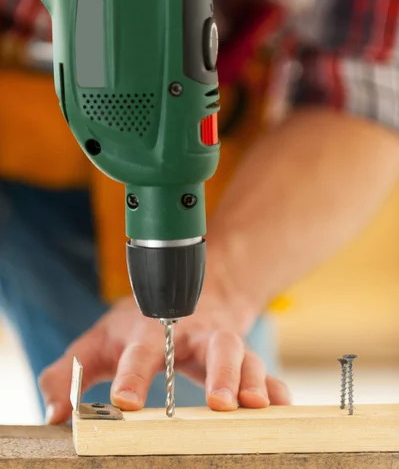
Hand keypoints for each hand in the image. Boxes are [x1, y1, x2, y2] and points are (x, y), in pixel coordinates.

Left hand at [40, 294, 290, 423]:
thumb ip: (69, 373)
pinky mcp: (242, 358)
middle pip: (211, 345)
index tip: (125, 401)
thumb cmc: (138, 325)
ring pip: (244, 354)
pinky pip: (266, 370)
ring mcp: (222, 343)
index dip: (132, 375)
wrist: (188, 293)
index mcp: (151, 331)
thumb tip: (55, 414)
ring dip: (252, 378)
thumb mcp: (97, 342)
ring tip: (255, 405)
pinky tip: (281, 407)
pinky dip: (276, 388)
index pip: (140, 351)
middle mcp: (192, 335)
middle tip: (219, 402)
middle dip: (218, 372)